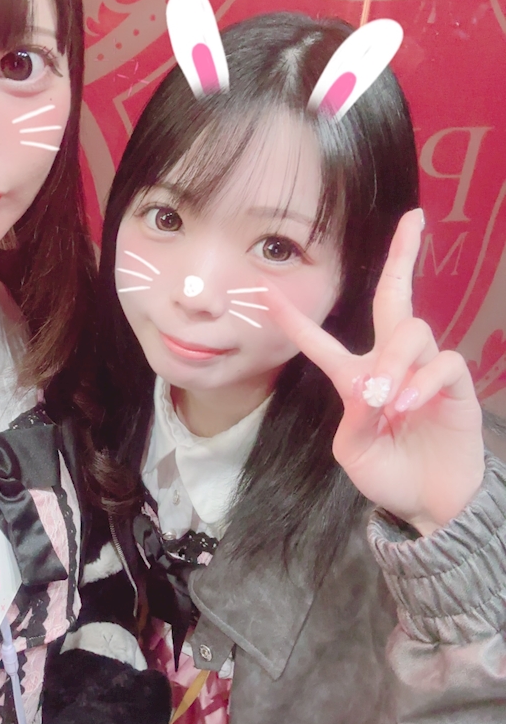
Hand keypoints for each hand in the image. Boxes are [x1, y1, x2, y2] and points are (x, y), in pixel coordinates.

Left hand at [266, 209, 483, 535]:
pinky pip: (443, 362)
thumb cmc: (389, 474)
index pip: (322, 340)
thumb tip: (372, 387)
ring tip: (388, 402)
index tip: (266, 290)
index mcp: (356, 378)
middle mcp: (392, 364)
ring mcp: (426, 371)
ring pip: (413, 331)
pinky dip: (423, 380)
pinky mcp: (457, 386)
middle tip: (414, 219)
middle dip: (403, 255)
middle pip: (395, 297)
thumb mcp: (355, 451)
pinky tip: (409, 404)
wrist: (431, 504)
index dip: (295, 319)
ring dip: (396, 362)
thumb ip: (355, 418)